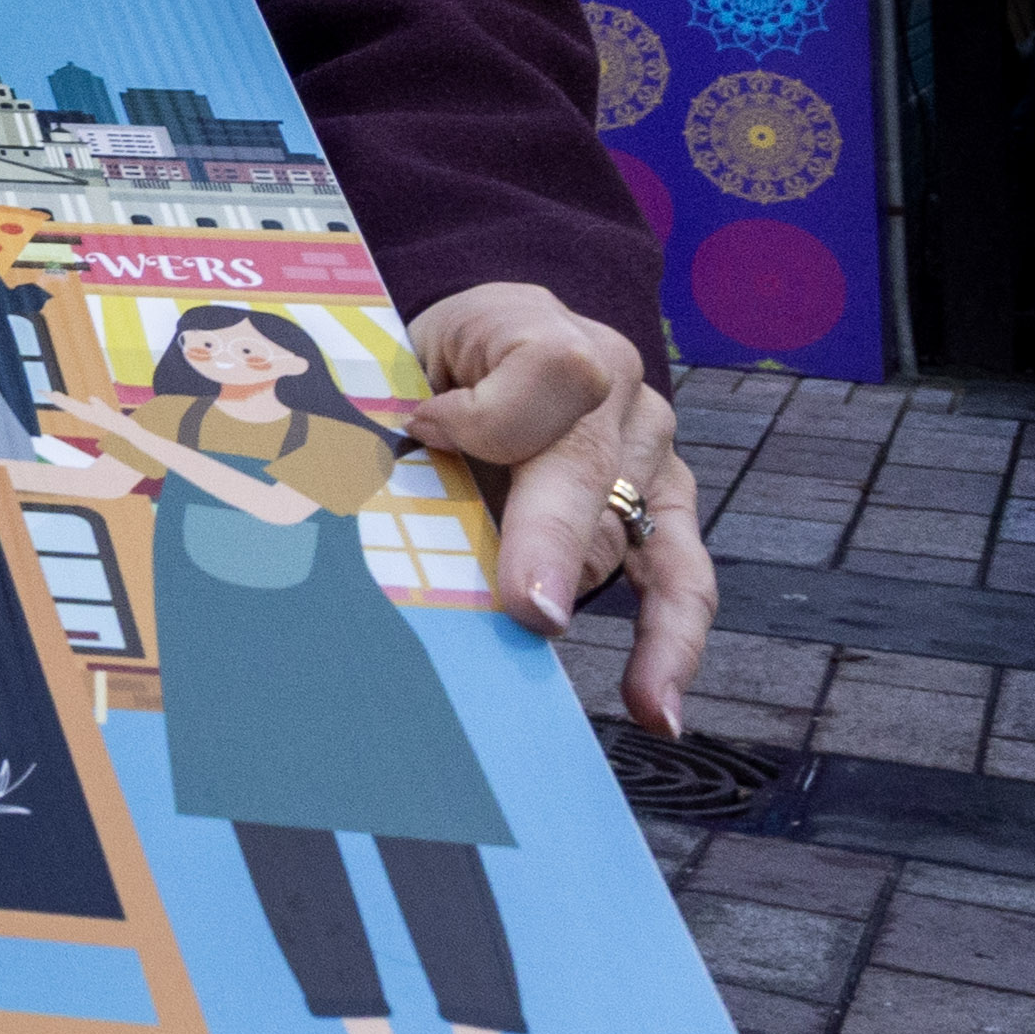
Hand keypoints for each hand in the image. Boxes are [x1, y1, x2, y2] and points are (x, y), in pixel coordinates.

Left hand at [393, 281, 701, 732]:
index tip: (423, 433)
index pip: (550, 369)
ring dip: (578, 594)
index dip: (489, 414)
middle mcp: (613, 382)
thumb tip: (351, 494)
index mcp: (536, 327)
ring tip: (577, 682)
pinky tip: (655, 706)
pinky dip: (672, 643)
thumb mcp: (390, 366)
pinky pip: (683, 576)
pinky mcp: (664, 506)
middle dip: (550, 540)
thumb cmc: (420, 367)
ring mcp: (648, 446)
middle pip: (585, 464)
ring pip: (620, 531)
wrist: (474, 356)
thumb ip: (381, 420)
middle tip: (530, 610)